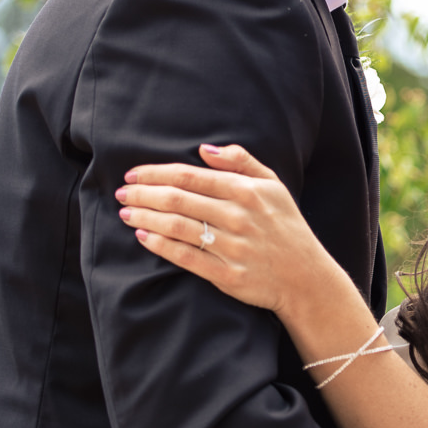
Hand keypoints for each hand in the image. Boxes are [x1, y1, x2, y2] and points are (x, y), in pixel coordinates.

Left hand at [116, 143, 333, 318]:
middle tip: (121, 193)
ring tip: (125, 213)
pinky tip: (143, 237)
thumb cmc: (286, 227)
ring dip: (144, 217)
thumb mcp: (274, 185)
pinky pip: (185, 257)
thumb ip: (241, 162)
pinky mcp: (227, 275)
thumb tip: (204, 149)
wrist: (305, 278)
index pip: (189, 176)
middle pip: (176, 199)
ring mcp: (232, 247)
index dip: (155, 173)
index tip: (133, 173)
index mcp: (246, 191)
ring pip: (176, 227)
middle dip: (142, 194)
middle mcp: (238, 217)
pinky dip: (159, 245)